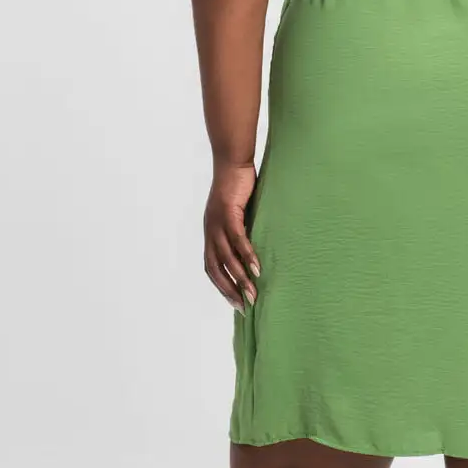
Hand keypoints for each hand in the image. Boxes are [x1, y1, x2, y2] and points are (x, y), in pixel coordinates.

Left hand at [204, 163, 261, 313]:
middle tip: (245, 306)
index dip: (222, 285)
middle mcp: (210, 231)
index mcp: (211, 233)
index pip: (212, 267)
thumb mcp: (240, 212)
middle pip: (216, 268)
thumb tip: (256, 246)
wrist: (232, 161)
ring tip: (253, 293)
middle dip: (229, 289)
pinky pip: (238, 239)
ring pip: (227, 258)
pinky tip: (256, 268)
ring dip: (240, 277)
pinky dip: (247, 255)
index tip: (236, 301)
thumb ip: (243, 229)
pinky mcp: (228, 213)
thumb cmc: (239, 185)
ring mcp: (217, 223)